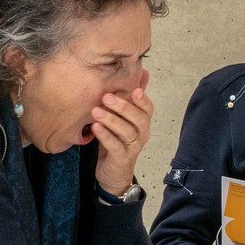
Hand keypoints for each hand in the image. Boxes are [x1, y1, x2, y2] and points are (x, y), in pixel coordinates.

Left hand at [93, 77, 152, 194]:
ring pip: (127, 132)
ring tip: (96, 111)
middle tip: (107, 97)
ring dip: (111, 120)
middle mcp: (141, 134)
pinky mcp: (121, 158)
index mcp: (142, 123)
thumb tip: (142, 72)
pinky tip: (95, 128)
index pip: (148, 109)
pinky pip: (115, 146)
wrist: (114, 173)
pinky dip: (106, 136)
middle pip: (139, 119)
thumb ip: (131, 98)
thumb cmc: (118, 142)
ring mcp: (132, 147)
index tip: (134, 89)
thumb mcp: (124, 119)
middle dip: (124, 107)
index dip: (143, 99)